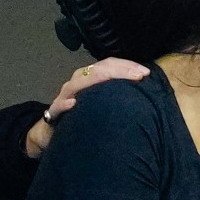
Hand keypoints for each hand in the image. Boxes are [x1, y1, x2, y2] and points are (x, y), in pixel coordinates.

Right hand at [24, 58, 149, 157]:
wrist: (55, 134)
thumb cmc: (85, 117)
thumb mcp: (104, 104)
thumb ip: (119, 95)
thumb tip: (144, 90)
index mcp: (90, 78)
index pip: (110, 65)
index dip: (128, 66)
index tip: (145, 73)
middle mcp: (78, 82)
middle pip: (98, 69)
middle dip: (120, 70)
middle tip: (139, 75)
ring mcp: (64, 96)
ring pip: (78, 82)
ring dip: (98, 80)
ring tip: (119, 82)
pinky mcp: (54, 112)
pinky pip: (58, 106)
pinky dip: (66, 104)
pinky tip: (75, 104)